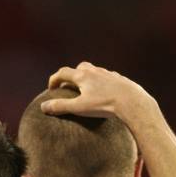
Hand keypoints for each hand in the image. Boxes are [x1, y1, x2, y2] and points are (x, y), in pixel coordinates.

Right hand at [41, 62, 159, 123]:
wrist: (132, 102)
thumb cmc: (104, 105)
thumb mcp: (79, 108)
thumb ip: (61, 106)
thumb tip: (43, 107)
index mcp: (83, 76)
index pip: (63, 73)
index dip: (54, 79)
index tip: (51, 88)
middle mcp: (95, 71)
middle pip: (79, 68)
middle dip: (72, 75)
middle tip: (69, 87)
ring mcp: (108, 74)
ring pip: (95, 72)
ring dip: (87, 78)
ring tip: (86, 91)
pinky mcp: (120, 80)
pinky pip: (108, 78)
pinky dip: (101, 83)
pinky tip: (104, 93)